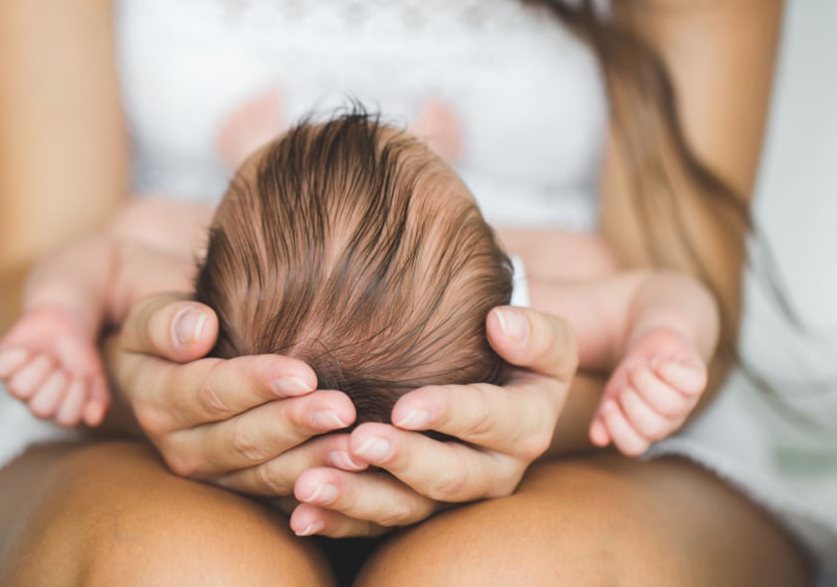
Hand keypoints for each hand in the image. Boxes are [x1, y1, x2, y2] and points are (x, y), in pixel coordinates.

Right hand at [106, 293, 358, 482]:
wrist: (173, 367)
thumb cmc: (171, 330)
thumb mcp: (149, 316)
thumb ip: (165, 322)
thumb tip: (198, 330)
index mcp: (158, 401)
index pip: (212, 392)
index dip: (258, 384)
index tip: (304, 374)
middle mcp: (182, 448)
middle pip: (244, 440)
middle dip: (295, 425)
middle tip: (343, 410)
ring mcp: (215, 475)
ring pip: (266, 475)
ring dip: (314, 463)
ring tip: (357, 448)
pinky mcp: (244, 490)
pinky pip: (283, 496)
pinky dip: (320, 487)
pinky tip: (354, 475)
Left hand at [286, 305, 578, 537]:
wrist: (503, 385)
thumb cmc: (517, 352)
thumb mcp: (545, 341)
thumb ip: (535, 333)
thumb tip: (501, 323)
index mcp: (525, 427)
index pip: (491, 421)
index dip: (450, 414)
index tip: (404, 407)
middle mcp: (493, 472)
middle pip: (449, 477)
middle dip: (402, 461)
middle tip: (358, 442)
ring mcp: (451, 497)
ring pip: (408, 509)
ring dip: (358, 499)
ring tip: (311, 484)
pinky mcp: (416, 508)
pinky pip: (377, 524)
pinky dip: (338, 521)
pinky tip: (302, 514)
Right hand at [589, 326, 706, 455]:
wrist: (652, 348)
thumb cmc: (631, 377)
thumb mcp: (612, 396)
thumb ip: (603, 418)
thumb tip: (598, 439)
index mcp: (644, 430)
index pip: (633, 446)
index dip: (618, 428)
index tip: (608, 404)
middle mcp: (668, 421)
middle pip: (652, 428)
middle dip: (632, 401)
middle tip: (626, 382)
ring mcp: (685, 402)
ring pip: (670, 405)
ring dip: (646, 381)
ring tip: (638, 368)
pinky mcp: (697, 380)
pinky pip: (691, 383)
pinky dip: (669, 370)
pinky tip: (657, 362)